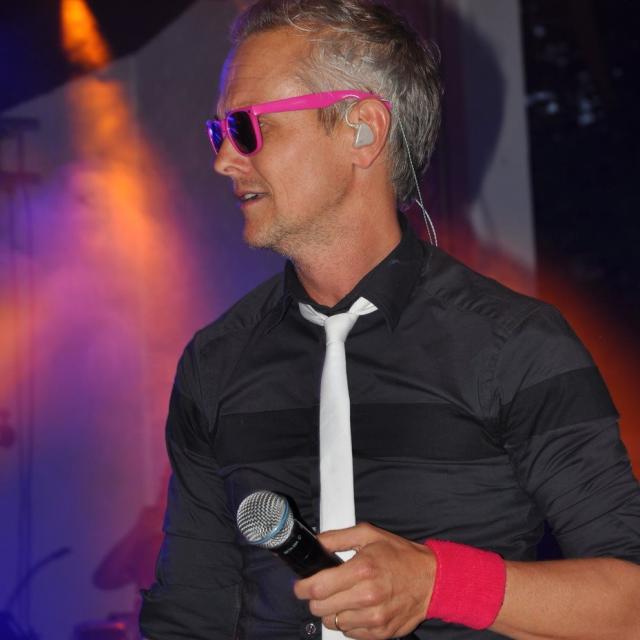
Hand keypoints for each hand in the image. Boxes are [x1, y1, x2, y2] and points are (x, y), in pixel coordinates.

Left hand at [293, 523, 435, 638]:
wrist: (431, 579)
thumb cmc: (399, 555)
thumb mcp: (368, 535)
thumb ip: (337, 538)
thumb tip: (314, 543)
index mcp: (362, 569)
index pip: (318, 587)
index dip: (303, 587)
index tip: (300, 586)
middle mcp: (367, 596)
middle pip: (321, 608)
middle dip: (316, 599)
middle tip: (322, 589)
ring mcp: (374, 618)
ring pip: (333, 623)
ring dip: (332, 611)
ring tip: (343, 597)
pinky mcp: (380, 633)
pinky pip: (349, 633)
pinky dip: (348, 622)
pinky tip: (356, 607)